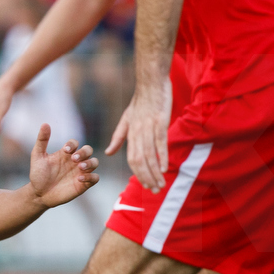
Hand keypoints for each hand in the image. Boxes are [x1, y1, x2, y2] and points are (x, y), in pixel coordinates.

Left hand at [28, 124, 99, 208]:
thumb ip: (42, 141)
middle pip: (88, 150)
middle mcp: (75, 161)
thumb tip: (45, 124)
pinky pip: (95, 178)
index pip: (75, 143)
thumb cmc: (38, 174)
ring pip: (95, 162)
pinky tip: (79, 179)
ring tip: (80, 167)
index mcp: (66, 153)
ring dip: (90, 163)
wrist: (39, 194)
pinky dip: (91, 177)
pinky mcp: (84, 184)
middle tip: (74, 159)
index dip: (72, 144)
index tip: (65, 150)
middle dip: (84, 152)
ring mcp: (80, 172)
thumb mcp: (37, 156)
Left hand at [106, 76, 171, 192]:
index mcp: (131, 133)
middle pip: (140, 161)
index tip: (145, 185)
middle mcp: (138, 132)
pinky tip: (165, 169)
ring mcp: (149, 127)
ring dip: (155, 172)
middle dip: (147, 178)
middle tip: (155, 191)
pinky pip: (160, 142)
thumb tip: (108, 153)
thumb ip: (118, 137)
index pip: (132, 159)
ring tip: (161, 185)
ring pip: (150, 155)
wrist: (151, 81)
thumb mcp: (126, 119)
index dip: (138, 174)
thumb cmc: (140, 101)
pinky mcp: (161, 121)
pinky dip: (162, 156)